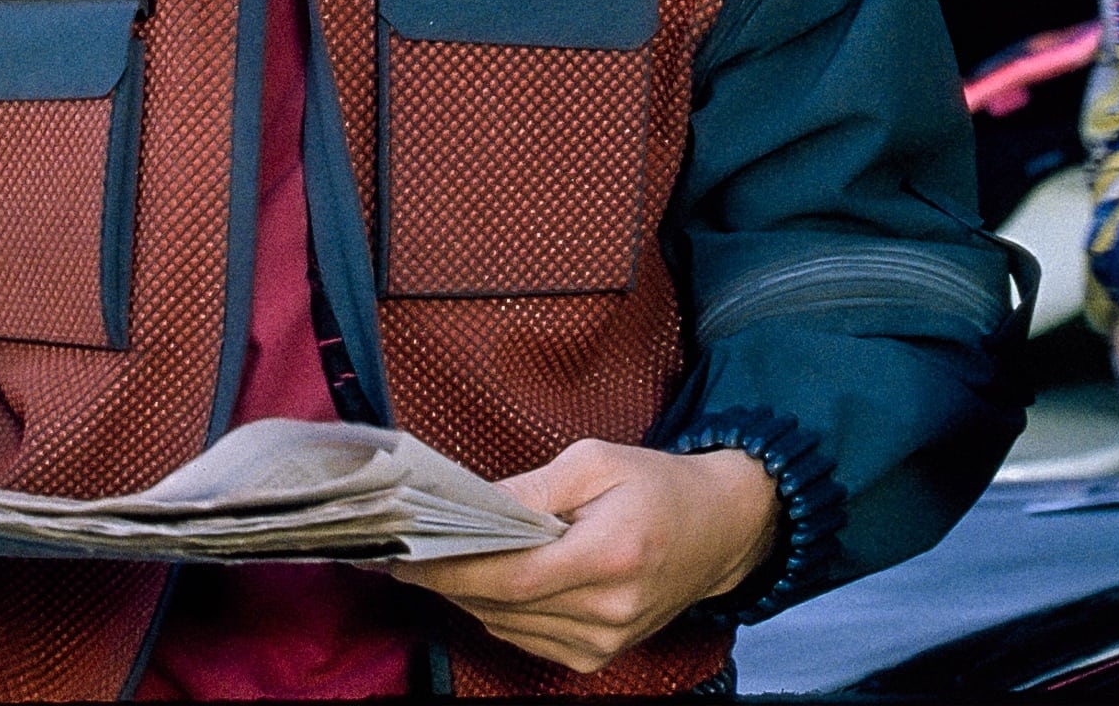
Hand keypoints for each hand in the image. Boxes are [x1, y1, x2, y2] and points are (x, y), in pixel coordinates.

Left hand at [387, 440, 779, 672]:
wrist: (718, 531)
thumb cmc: (657, 486)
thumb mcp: (596, 461)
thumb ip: (531, 487)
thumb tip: (468, 505)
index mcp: (610, 555)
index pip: (508, 577)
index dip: (447, 570)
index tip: (400, 552)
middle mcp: (607, 611)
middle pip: (500, 604)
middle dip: (446, 576)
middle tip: (404, 546)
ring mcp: (603, 642)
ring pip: (505, 625)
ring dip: (469, 593)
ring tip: (442, 556)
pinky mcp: (596, 657)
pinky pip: (525, 637)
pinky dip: (499, 609)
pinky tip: (492, 578)